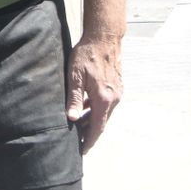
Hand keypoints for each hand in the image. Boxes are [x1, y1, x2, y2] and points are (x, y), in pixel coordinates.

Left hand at [66, 37, 122, 153]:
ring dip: (93, 121)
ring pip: (104, 113)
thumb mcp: (75, 77)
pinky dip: (97, 110)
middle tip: (77, 141)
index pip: (97, 127)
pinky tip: (86, 108)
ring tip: (79, 127)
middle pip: (102, 122)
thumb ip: (74, 99)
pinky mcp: (117, 86)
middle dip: (90, 133)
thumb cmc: (86, 55)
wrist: (104, 39)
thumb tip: (72, 118)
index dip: (89, 140)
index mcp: (104, 99)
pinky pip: (107, 104)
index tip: (82, 150)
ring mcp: (118, 92)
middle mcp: (114, 99)